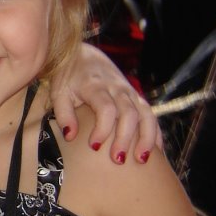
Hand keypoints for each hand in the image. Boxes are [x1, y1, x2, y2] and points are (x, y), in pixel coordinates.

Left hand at [50, 44, 160, 163]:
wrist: (83, 55)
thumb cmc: (68, 78)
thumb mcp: (59, 93)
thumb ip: (64, 114)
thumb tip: (70, 136)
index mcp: (95, 86)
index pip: (106, 108)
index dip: (103, 129)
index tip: (94, 147)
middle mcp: (117, 88)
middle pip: (129, 114)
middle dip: (126, 138)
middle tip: (118, 160)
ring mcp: (129, 92)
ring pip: (146, 114)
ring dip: (147, 137)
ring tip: (142, 159)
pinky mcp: (136, 97)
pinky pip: (151, 115)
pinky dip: (156, 133)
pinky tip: (156, 152)